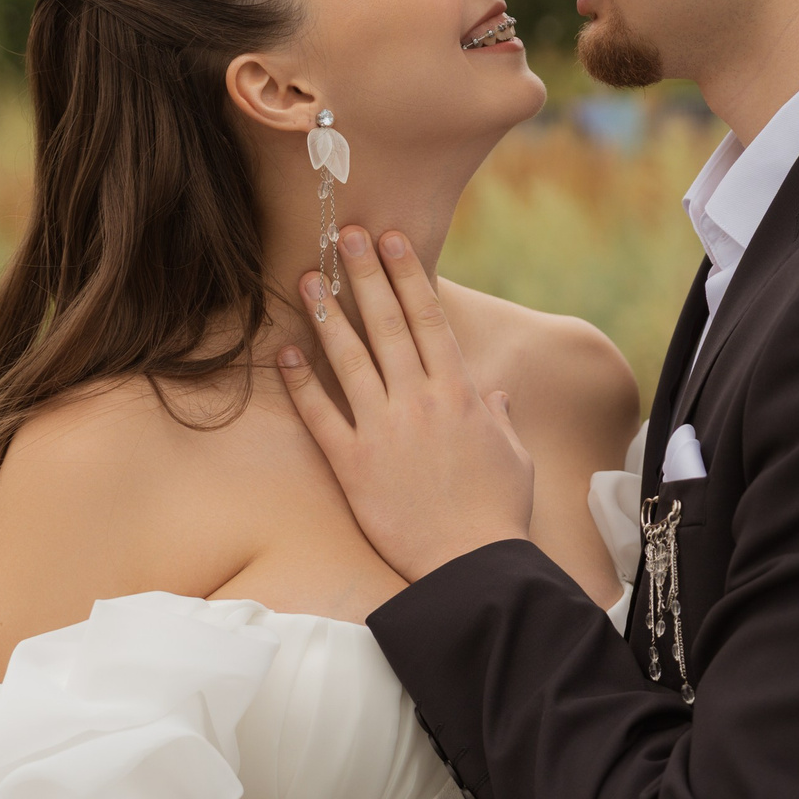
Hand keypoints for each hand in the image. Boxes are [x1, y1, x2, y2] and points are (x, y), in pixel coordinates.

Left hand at [277, 226, 536, 581]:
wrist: (472, 565)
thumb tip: (497, 394)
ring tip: (308, 278)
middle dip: (366, 274)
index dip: (408, 274)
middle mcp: (420, 400)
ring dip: (327, 314)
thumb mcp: (514, 455)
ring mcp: (383, 430)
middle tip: (346, 234)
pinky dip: (301, 383)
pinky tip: (285, 352)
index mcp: (461, 392)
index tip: (392, 240)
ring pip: (349, 359)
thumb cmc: (498, 512)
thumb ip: (500, 418)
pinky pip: (320, 415)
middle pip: (386, 324)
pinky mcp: (353, 464)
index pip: (428, 318)